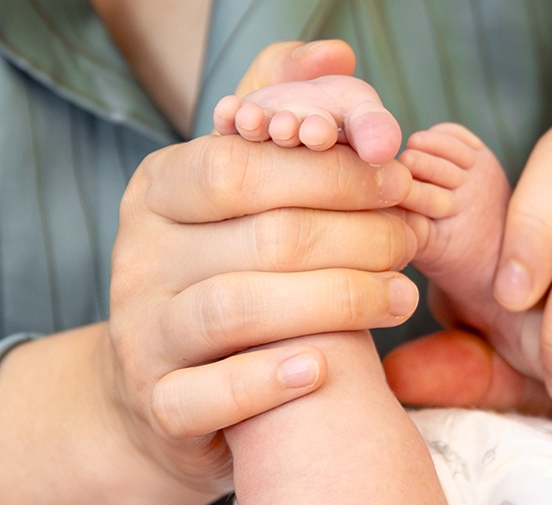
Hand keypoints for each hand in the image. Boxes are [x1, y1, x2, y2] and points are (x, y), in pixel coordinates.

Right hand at [104, 41, 418, 494]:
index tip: (397, 177)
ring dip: (337, 301)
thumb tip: (336, 53)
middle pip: (259, 234)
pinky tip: (325, 369)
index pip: (241, 164)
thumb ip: (282, 115)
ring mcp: (142, 334)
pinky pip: (211, 393)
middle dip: (356, 234)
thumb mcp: (243, 193)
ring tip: (400, 298)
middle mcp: (139, 256)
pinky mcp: (158, 405)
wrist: (161, 396)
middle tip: (413, 238)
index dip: (330, 170)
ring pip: (237, 308)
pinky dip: (270, 381)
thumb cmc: (227, 273)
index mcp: (158, 190)